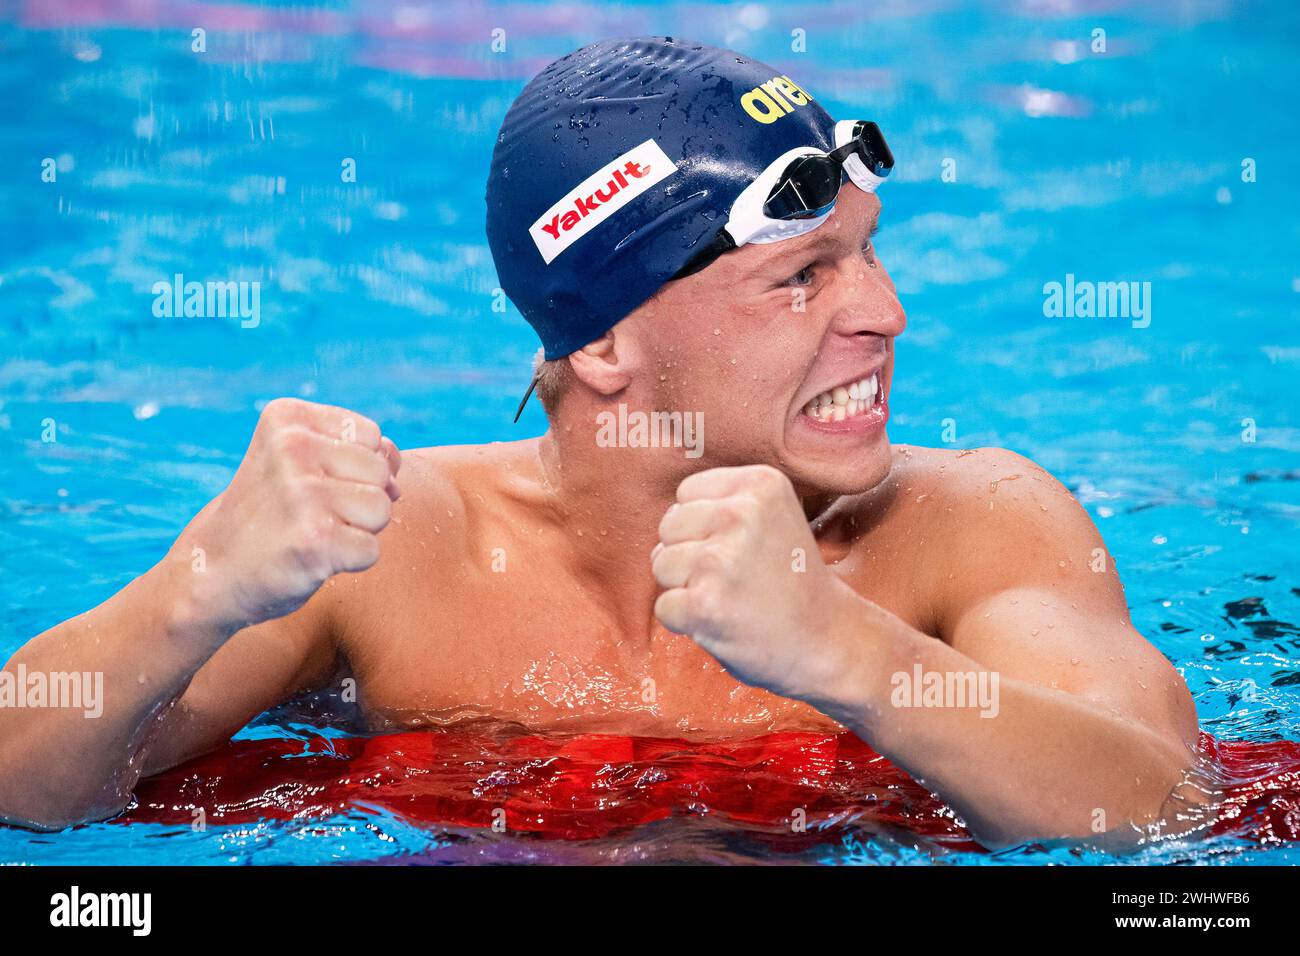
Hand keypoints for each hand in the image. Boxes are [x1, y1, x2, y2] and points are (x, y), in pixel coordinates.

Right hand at [175, 398, 400, 632]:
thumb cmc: (271, 514)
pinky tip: (312, 558)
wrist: (213, 572)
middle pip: (382, 473)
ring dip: (358, 531)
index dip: (355, 469)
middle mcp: (292, 446)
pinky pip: (372, 549)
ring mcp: (302, 492)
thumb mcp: (302, 463)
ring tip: (313, 533)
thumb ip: (360, 451)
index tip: (310, 485)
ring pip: (383, 509)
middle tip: (309, 515)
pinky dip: (351, 562)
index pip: (372, 436)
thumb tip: (396, 469)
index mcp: (288, 417)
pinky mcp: (314, 539)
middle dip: (360, 500)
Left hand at [652, 464, 854, 703]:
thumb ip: (726, 502)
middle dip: (689, 554)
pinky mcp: (705, 603)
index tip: (741, 549)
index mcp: (760, 483)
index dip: (704, 526)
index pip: (687, 493)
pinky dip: (685, 623)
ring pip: (661, 565)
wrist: (828, 640)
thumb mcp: (773, 516)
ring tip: (730, 598)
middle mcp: (740, 514)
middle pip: (668, 526)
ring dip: (686, 588)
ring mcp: (721, 559)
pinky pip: (663, 607)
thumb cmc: (790, 580)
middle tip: (736, 578)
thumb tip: (669, 514)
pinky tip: (723, 622)